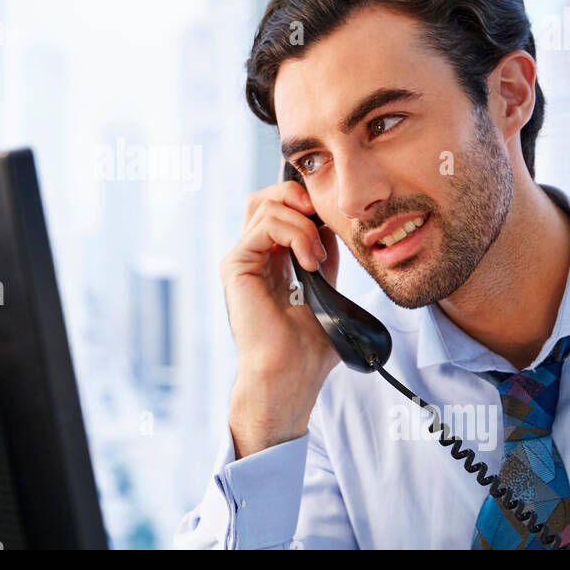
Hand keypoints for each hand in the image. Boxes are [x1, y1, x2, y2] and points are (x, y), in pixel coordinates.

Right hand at [219, 179, 340, 457]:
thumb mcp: (326, 289)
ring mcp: (242, 259)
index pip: (279, 208)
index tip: (333, 219)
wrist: (290, 374)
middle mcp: (252, 256)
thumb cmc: (308, 347)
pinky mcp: (236, 265)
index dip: (305, 202)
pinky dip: (294, 233)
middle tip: (322, 217)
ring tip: (317, 258)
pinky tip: (308, 261)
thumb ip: (323, 256)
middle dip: (298, 195)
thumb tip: (329, 226)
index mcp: (270, 261)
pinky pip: (264, 224)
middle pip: (265, 197)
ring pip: (266, 204)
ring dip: (303, 223)